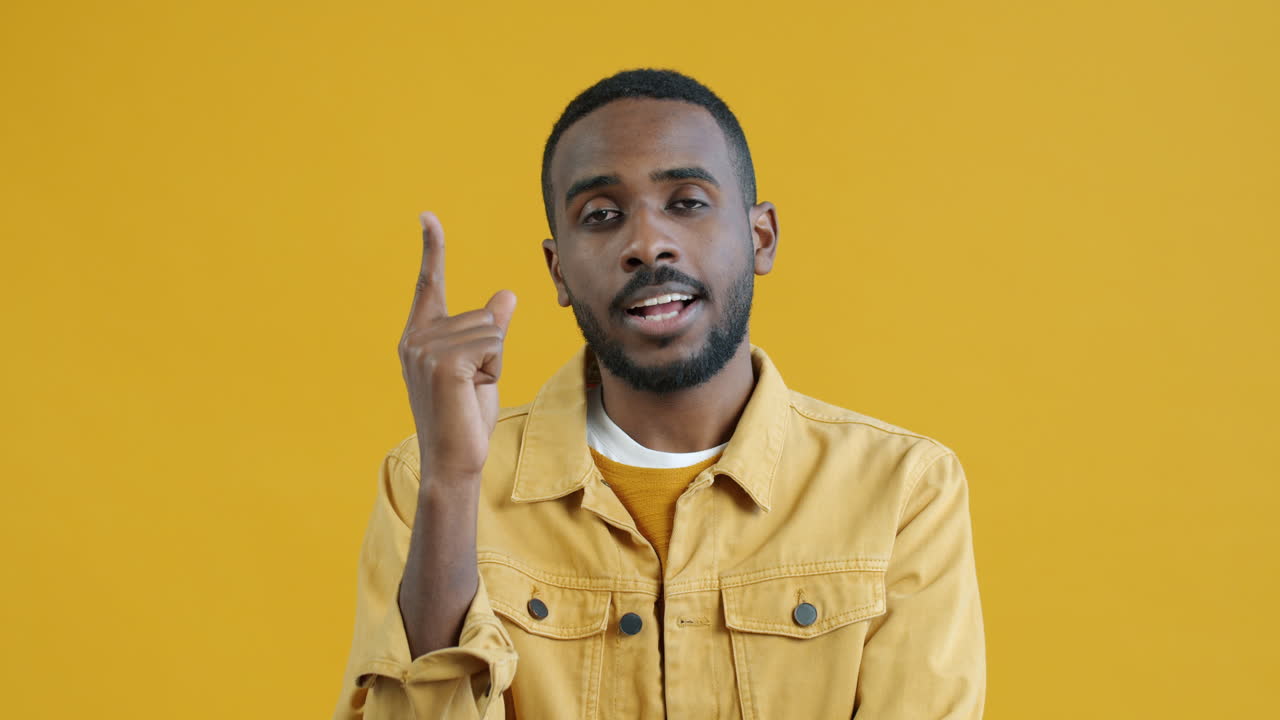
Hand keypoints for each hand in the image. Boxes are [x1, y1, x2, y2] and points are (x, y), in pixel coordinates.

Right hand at [398, 211, 516, 482]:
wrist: (452, 461)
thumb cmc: (465, 418)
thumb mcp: (482, 366)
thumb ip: (488, 330)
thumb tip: (506, 294)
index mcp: (418, 336)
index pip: (429, 285)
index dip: (433, 249)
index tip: (428, 216)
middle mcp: (416, 338)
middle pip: (483, 316)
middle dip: (492, 352)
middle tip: (471, 387)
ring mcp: (426, 349)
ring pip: (491, 330)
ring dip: (494, 363)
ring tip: (469, 392)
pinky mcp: (444, 362)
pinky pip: (493, 344)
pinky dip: (494, 369)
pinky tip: (472, 392)